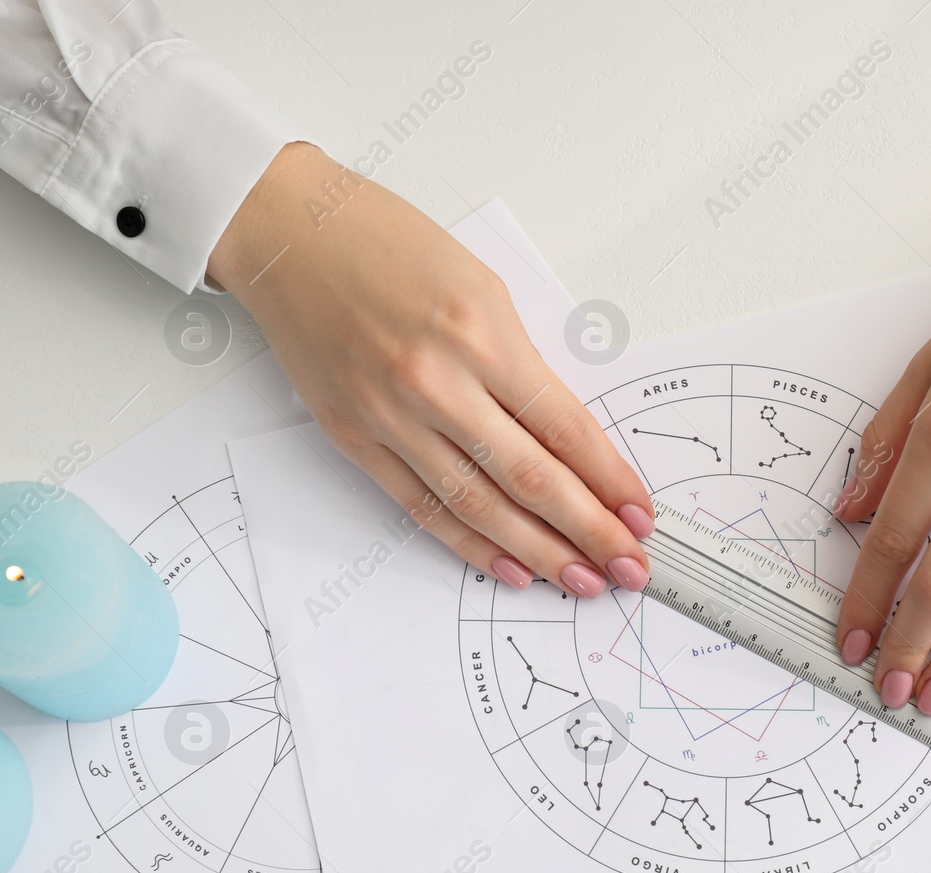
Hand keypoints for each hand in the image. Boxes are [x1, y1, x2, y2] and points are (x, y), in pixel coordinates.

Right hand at [207, 143, 653, 597]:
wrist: (289, 234)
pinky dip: (470, 544)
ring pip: (479, 505)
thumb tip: (565, 437)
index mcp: (480, 336)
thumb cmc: (388, 245)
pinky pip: (422, 506)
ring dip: (539, 552)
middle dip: (589, 530)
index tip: (641, 514)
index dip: (610, 481)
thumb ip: (521, 364)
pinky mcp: (354, 438)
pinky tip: (513, 570)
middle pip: (530, 478)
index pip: (564, 428)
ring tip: (582, 580)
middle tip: (628, 565)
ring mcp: (390, 417)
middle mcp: (436, 383)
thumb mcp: (483, 288)